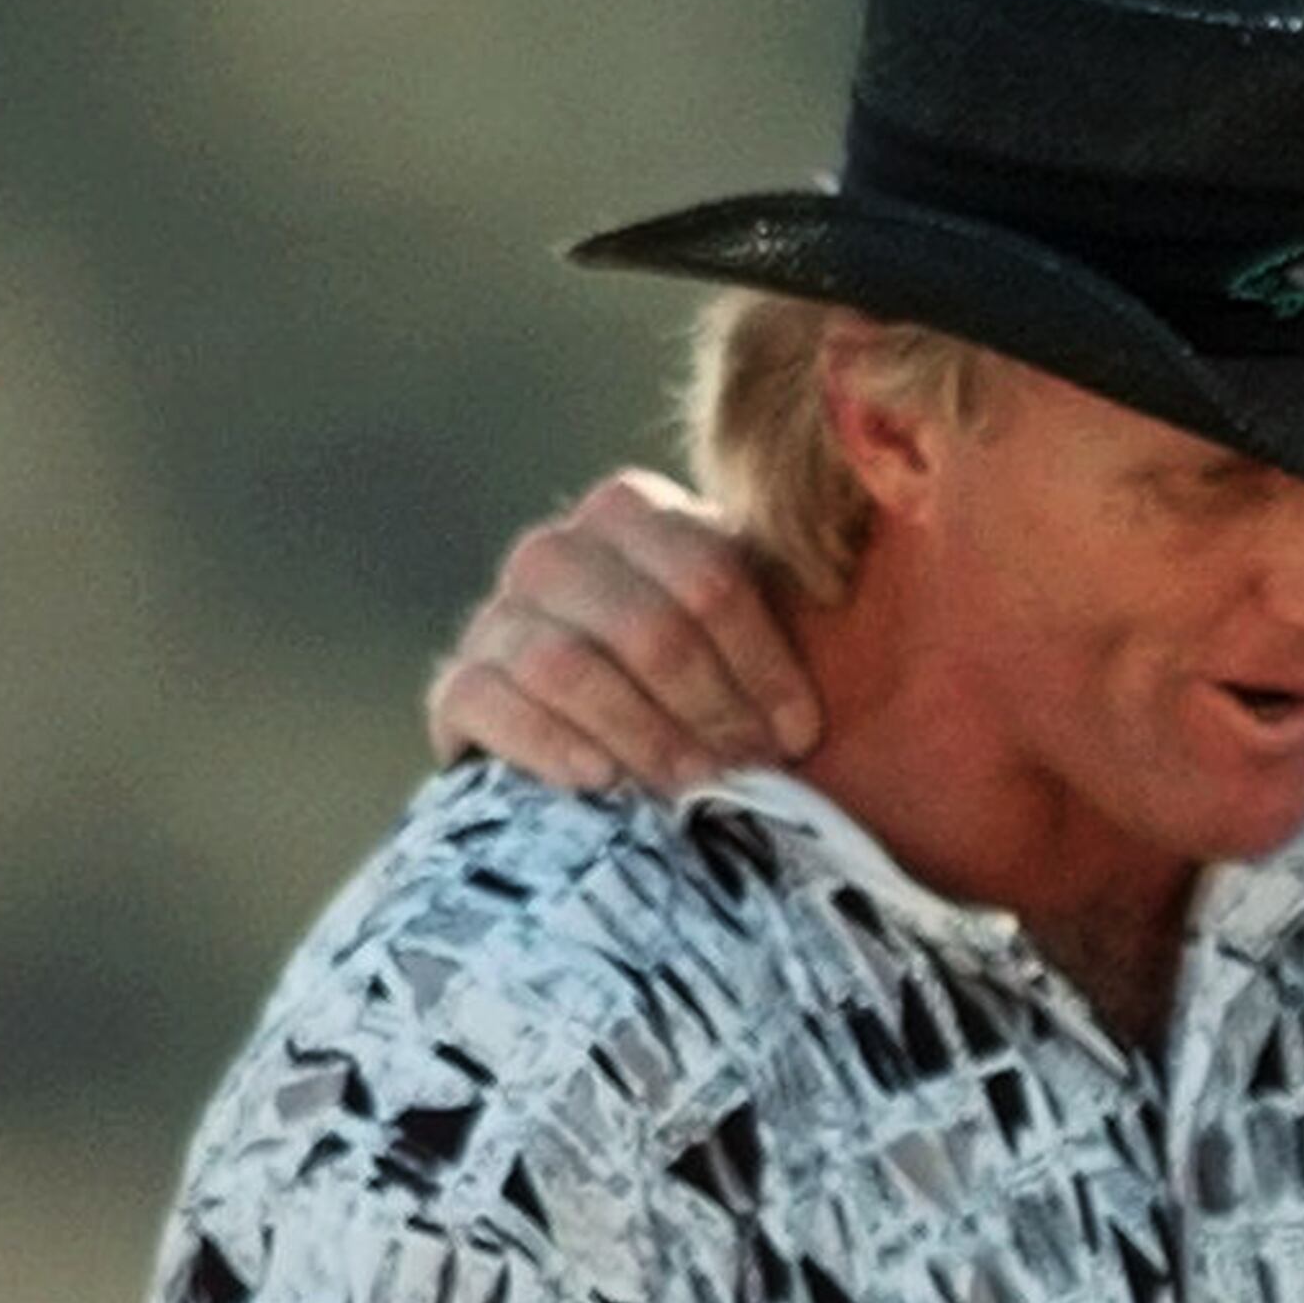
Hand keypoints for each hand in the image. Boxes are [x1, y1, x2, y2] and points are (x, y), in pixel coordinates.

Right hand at [424, 472, 820, 790]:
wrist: (588, 732)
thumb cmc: (696, 685)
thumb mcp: (741, 637)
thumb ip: (785, 621)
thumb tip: (843, 657)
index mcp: (632, 515)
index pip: (708, 578)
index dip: (763, 664)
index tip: (800, 734)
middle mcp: (556, 552)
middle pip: (646, 627)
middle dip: (711, 707)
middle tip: (750, 770)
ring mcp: (498, 615)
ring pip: (567, 666)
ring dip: (643, 735)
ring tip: (692, 787)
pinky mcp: (460, 685)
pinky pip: (491, 705)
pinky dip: (548, 744)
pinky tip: (600, 782)